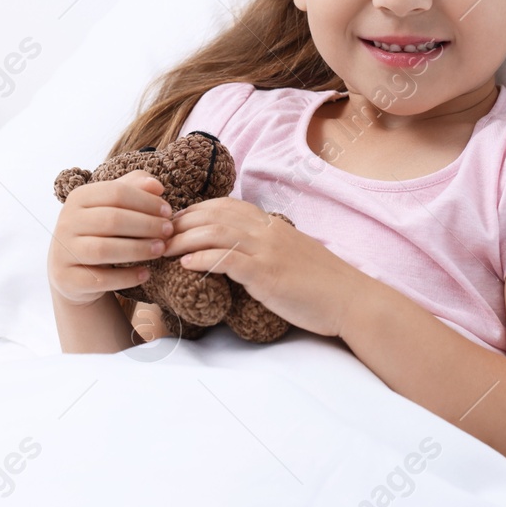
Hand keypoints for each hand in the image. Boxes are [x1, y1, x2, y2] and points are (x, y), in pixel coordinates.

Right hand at [48, 169, 173, 307]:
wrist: (72, 270)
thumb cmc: (101, 231)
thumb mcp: (114, 206)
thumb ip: (135, 188)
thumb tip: (157, 186)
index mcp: (78, 198)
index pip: (116, 192)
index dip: (146, 201)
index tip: (168, 211)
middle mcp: (66, 222)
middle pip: (111, 219)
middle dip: (146, 225)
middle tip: (168, 232)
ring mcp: (63, 252)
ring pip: (103, 250)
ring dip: (138, 250)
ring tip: (160, 250)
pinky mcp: (67, 279)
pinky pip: (100, 279)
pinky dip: (126, 277)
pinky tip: (146, 273)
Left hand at [163, 197, 362, 336]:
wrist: (350, 301)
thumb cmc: (319, 285)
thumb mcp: (289, 257)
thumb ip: (263, 249)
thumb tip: (237, 254)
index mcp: (271, 224)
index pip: (223, 205)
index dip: (193, 211)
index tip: (172, 224)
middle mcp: (267, 230)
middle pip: (212, 215)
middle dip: (179, 223)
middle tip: (156, 236)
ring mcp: (267, 250)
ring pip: (215, 232)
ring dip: (182, 239)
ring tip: (161, 250)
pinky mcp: (267, 274)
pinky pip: (228, 259)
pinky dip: (202, 258)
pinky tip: (185, 264)